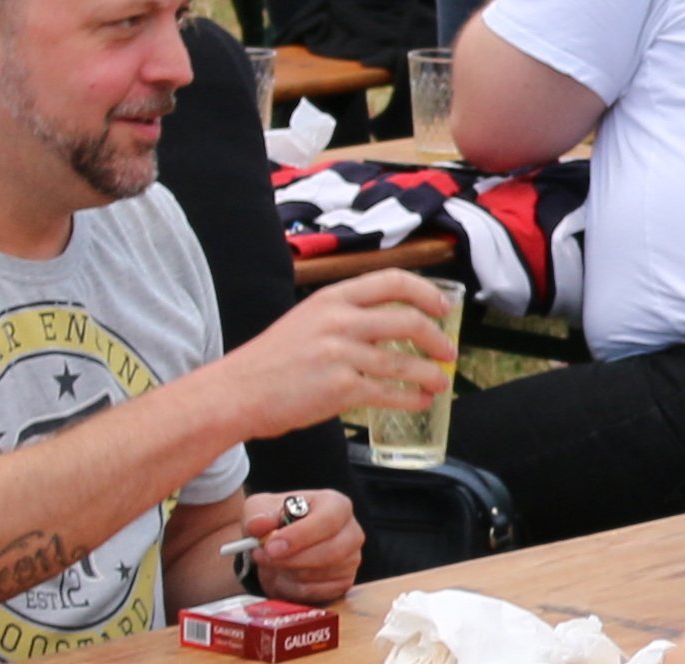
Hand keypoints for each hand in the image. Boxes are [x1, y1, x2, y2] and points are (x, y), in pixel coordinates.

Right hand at [215, 272, 456, 434]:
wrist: (235, 393)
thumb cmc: (269, 362)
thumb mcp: (306, 320)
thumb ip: (343, 316)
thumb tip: (387, 324)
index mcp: (332, 298)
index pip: (393, 281)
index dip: (427, 293)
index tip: (444, 308)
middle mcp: (340, 321)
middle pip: (409, 321)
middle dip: (438, 338)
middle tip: (449, 351)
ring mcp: (341, 354)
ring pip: (404, 362)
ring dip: (431, 373)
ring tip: (441, 382)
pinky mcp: (340, 388)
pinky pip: (390, 393)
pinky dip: (412, 398)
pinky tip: (421, 402)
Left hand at [235, 490, 366, 607]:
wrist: (280, 546)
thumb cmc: (277, 522)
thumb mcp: (261, 510)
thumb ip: (258, 516)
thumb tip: (258, 524)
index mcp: (337, 505)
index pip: (328, 521)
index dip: (300, 536)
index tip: (271, 547)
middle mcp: (351, 532)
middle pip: (330, 552)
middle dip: (291, 559)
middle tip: (261, 557)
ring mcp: (351, 559)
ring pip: (319, 575)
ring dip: (287, 573)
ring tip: (271, 563)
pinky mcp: (344, 582)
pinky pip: (316, 593)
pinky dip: (292, 589)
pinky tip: (283, 576)